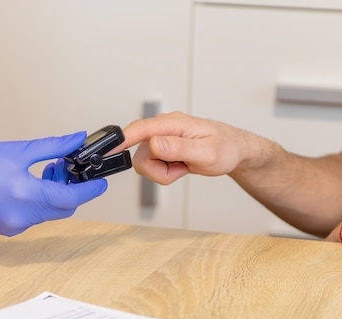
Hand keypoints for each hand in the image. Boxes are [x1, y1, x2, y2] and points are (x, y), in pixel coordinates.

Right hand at [0, 132, 106, 235]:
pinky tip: (29, 185)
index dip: (91, 190)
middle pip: (63, 208)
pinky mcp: (6, 229)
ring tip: (44, 171)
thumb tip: (76, 139)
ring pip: (49, 213)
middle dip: (71, 189)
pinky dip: (39, 203)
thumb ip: (52, 147)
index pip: (72, 198)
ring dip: (54, 195)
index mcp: (27, 195)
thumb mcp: (18, 150)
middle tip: (65, 167)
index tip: (102, 182)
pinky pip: (33, 217)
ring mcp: (15, 226)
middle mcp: (23, 216)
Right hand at [119, 112, 250, 184]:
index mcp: (173, 123)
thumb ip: (178, 148)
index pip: (140, 129)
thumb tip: (154, 144)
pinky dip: (166, 172)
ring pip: (145, 162)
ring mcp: (162, 139)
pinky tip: (181, 167)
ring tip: (183, 167)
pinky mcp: (163, 148)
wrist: (234, 151)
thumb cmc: (226, 149)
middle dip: (157, 169)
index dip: (121, 140)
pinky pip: (153, 165)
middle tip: (180, 169)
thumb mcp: (206, 153)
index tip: (107, 150)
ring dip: (162, 172)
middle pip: (140, 153)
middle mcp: (164, 128)